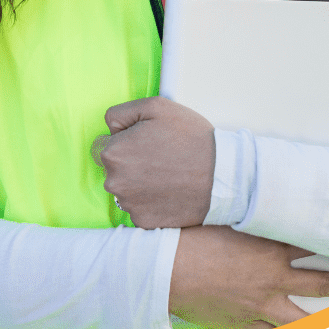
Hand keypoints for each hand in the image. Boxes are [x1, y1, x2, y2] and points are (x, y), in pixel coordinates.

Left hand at [93, 97, 214, 227]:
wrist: (222, 176)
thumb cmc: (190, 137)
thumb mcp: (155, 106)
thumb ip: (121, 113)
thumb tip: (108, 130)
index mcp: (113, 152)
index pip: (106, 144)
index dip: (127, 140)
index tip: (149, 141)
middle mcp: (114, 182)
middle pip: (114, 168)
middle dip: (131, 162)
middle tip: (160, 157)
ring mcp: (129, 205)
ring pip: (126, 189)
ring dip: (139, 183)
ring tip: (167, 174)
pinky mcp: (143, 222)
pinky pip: (139, 208)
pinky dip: (150, 201)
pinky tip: (169, 191)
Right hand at [169, 226, 328, 328]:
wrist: (167, 269)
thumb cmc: (190, 237)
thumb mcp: (222, 217)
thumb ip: (245, 213)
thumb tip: (253, 197)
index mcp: (268, 247)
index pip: (309, 242)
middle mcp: (271, 277)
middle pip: (319, 281)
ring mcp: (260, 304)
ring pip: (302, 321)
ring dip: (326, 324)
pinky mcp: (243, 322)